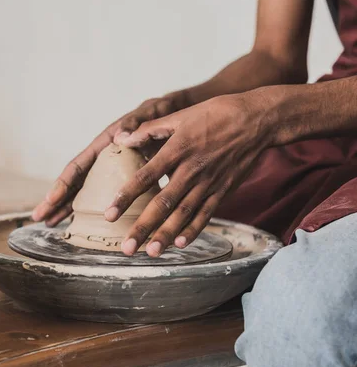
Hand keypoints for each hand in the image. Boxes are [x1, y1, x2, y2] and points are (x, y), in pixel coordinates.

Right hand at [32, 91, 190, 226]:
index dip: (62, 184)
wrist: (183, 115)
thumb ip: (138, 122)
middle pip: (75, 183)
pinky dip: (93, 211)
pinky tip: (84, 225)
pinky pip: (105, 197)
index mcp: (106, 144)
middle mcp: (104, 159)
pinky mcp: (126, 179)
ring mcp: (113, 171)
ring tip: (50, 225)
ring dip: (67, 209)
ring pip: (85, 193)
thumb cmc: (166, 112)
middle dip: (56, 201)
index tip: (49, 200)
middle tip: (37, 219)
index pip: (78, 166)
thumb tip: (120, 135)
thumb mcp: (153, 112)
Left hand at [107, 93, 272, 255]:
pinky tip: (180, 244)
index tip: (110, 214)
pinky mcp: (223, 190)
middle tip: (126, 247)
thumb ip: (148, 130)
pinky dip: (194, 229)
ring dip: (166, 234)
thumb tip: (119, 138)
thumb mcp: (180, 116)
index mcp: (177, 150)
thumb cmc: (215, 114)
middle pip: (163, 203)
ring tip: (150, 252)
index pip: (145, 177)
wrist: (258, 120)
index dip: (126, 196)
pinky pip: (206, 214)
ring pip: (184, 213)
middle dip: (143, 227)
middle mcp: (192, 170)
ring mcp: (209, 183)